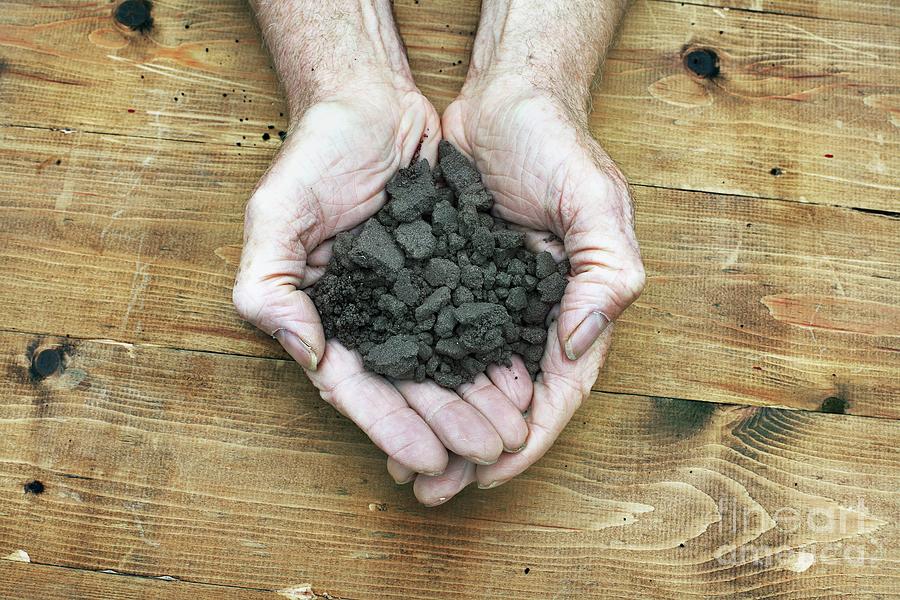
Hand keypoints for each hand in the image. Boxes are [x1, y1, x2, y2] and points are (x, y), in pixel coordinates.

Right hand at [232, 84, 534, 477]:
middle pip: (409, 386)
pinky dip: (494, 352)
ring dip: (477, 400)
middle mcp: (370, 316)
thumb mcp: (276, 211)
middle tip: (488, 453)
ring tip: (512, 430)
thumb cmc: (316, 153)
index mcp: (324, 314)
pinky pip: (474, 321)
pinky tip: (522, 377)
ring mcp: (411, 298)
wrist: (371, 103)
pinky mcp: (450, 274)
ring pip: (446, 363)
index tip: (428, 459)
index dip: (389, 426)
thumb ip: (271, 285)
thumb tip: (305, 352)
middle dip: (448, 424)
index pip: (355, 385)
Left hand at [397, 75, 644, 502]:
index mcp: (574, 307)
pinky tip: (392, 400)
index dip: (527, 441)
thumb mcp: (595, 200)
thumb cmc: (557, 144)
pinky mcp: (453, 284)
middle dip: (472, 450)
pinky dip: (418, 377)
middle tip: (432, 491)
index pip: (556, 393)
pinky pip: (435, 342)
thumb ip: (605, 271)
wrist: (506, 100)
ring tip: (404, 463)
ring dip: (439, 424)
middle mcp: (532, 315)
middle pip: (505, 402)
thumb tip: (579, 344)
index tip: (488, 476)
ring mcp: (490, 302)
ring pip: (466, 382)